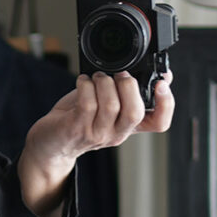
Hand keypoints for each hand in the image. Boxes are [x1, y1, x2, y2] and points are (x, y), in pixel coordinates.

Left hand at [17, 71, 173, 215]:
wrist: (50, 141)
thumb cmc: (79, 118)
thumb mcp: (110, 105)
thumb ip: (131, 92)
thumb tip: (163, 74)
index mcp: (129, 126)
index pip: (160, 123)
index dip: (166, 104)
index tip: (161, 84)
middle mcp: (117, 133)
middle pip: (135, 112)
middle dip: (127, 85)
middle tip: (118, 74)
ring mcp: (97, 134)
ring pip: (111, 105)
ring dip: (103, 81)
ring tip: (96, 77)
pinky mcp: (76, 129)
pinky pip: (87, 103)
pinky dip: (86, 85)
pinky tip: (82, 81)